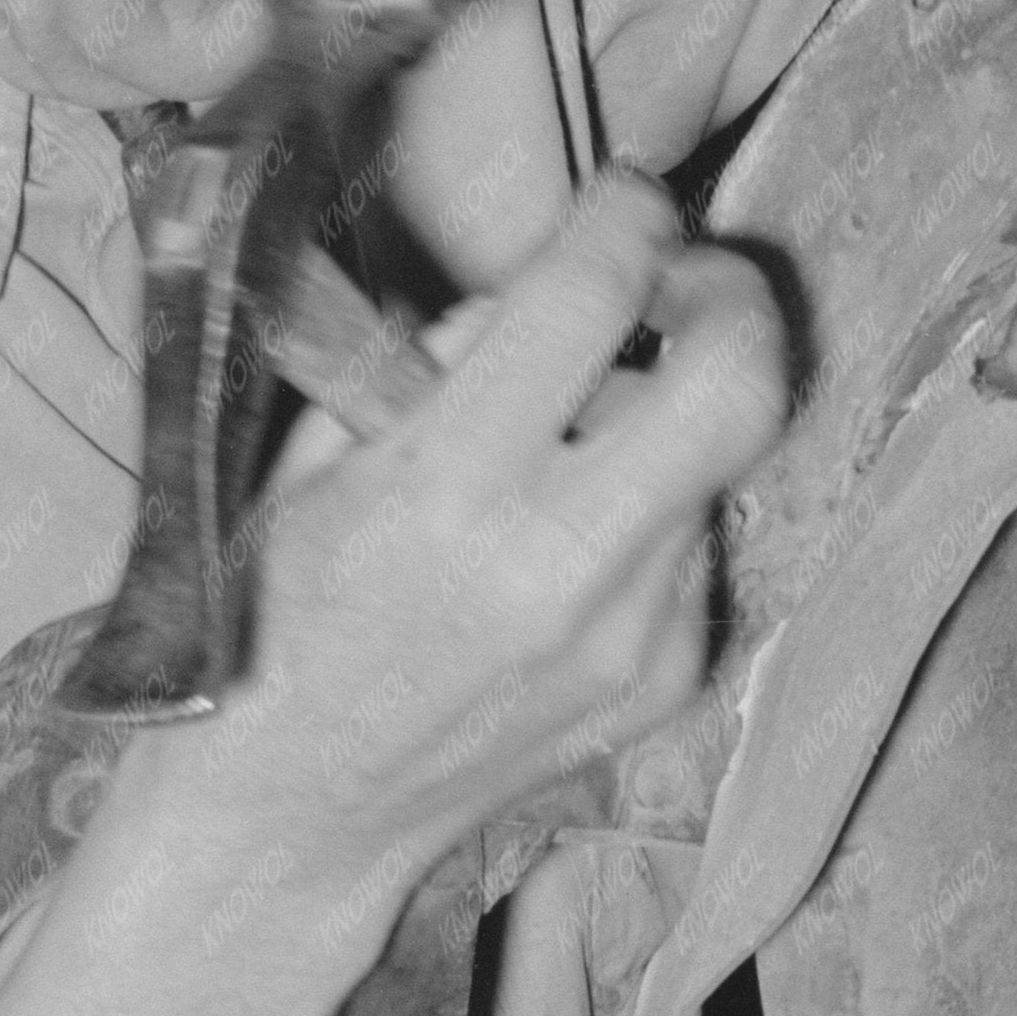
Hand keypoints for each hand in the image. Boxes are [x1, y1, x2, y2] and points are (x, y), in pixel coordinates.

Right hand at [223, 167, 788, 879]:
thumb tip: (536, 284)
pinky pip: (694, 549)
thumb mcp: (315, 462)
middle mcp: (563, 566)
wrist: (295, 815)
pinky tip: (565, 550)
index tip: (625, 200)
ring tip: (569, 450)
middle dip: (729, 298)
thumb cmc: (278, 622)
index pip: (592, 296)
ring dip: (664, 423)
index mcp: (451, 490)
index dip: (627, 216)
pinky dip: (648, 518)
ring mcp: (631, 637)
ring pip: (713, 467)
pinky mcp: (664, 683)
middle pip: (738, 383)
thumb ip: (433, 363)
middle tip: (684, 282)